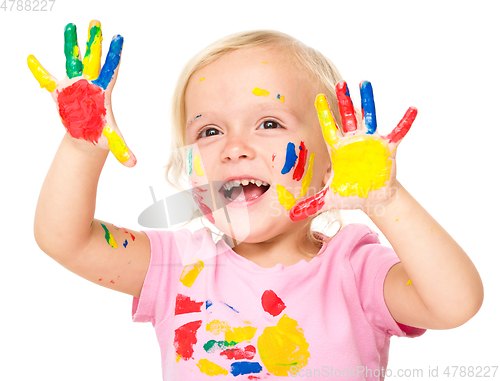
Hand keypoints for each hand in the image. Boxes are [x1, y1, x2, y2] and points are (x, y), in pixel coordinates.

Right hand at [27, 20, 135, 166]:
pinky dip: (39, 71)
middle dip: (94, 42)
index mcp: (104, 91)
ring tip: (70, 25)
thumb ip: (122, 149)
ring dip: (71, 45)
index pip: (111, 70)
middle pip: (92, 59)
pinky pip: (48, 80)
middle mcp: (90, 84)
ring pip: (73, 61)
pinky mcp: (61, 92)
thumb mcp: (111, 141)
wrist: (87, 136)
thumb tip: (133, 164)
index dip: (114, 56)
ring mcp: (75, 85)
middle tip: (96, 21)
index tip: (119, 39)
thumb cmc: (101, 135)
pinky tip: (31, 59)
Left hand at [290, 80, 416, 220]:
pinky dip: (406, 121)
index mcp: (339, 150)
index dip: (324, 114)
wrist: (373, 199)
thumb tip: (291, 215)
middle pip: (347, 118)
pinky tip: (413, 109)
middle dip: (343, 102)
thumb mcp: (329, 199)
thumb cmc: (351, 195)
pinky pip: (399, 132)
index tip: (318, 97)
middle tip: (340, 84)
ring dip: (368, 102)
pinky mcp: (388, 148)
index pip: (329, 128)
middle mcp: (354, 142)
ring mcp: (371, 142)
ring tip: (365, 83)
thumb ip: (310, 204)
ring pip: (369, 117)